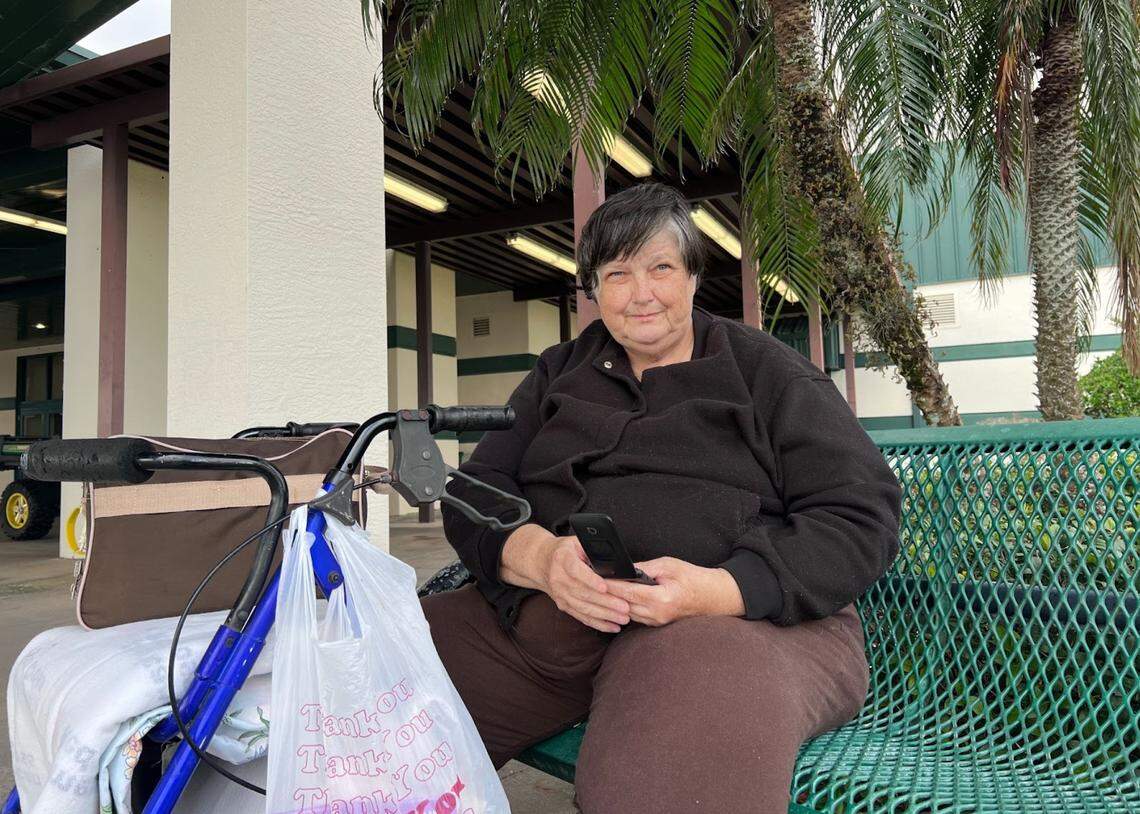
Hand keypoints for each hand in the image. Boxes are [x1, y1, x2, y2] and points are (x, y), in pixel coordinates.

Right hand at [539, 535, 631, 633]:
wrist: (542, 562)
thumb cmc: (566, 550)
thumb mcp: (577, 542)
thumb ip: (592, 550)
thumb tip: (614, 560)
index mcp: (562, 558)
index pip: (576, 570)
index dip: (591, 580)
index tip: (605, 587)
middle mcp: (558, 578)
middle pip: (583, 593)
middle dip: (606, 602)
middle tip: (625, 607)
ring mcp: (559, 594)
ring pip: (583, 607)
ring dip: (605, 615)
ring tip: (623, 618)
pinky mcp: (563, 605)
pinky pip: (581, 616)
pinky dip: (598, 623)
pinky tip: (612, 626)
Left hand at [603, 557, 743, 626]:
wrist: (713, 596)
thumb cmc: (694, 578)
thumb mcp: (668, 565)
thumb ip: (644, 567)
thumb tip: (624, 568)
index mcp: (660, 599)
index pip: (626, 592)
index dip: (609, 584)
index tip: (595, 577)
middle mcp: (657, 614)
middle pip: (622, 605)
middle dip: (606, 594)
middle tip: (590, 582)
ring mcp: (657, 622)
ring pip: (626, 613)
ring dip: (613, 602)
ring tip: (598, 590)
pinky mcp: (657, 624)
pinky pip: (635, 616)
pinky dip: (624, 607)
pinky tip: (615, 598)